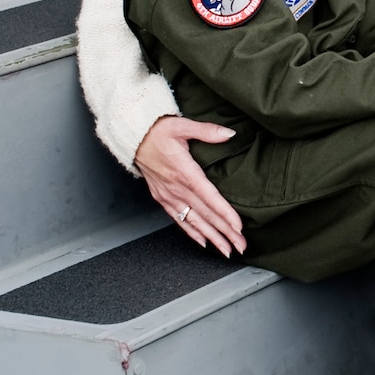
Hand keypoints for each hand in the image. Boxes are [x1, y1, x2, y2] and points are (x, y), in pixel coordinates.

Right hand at [135, 115, 245, 256]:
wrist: (133, 138)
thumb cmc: (158, 131)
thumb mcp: (182, 125)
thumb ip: (207, 131)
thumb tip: (229, 134)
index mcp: (184, 172)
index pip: (209, 197)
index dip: (224, 213)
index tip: (238, 227)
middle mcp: (176, 188)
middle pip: (205, 214)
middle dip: (224, 232)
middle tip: (241, 246)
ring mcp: (169, 196)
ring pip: (193, 221)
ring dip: (212, 237)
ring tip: (227, 249)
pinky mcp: (163, 198)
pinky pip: (179, 219)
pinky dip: (192, 232)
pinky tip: (204, 242)